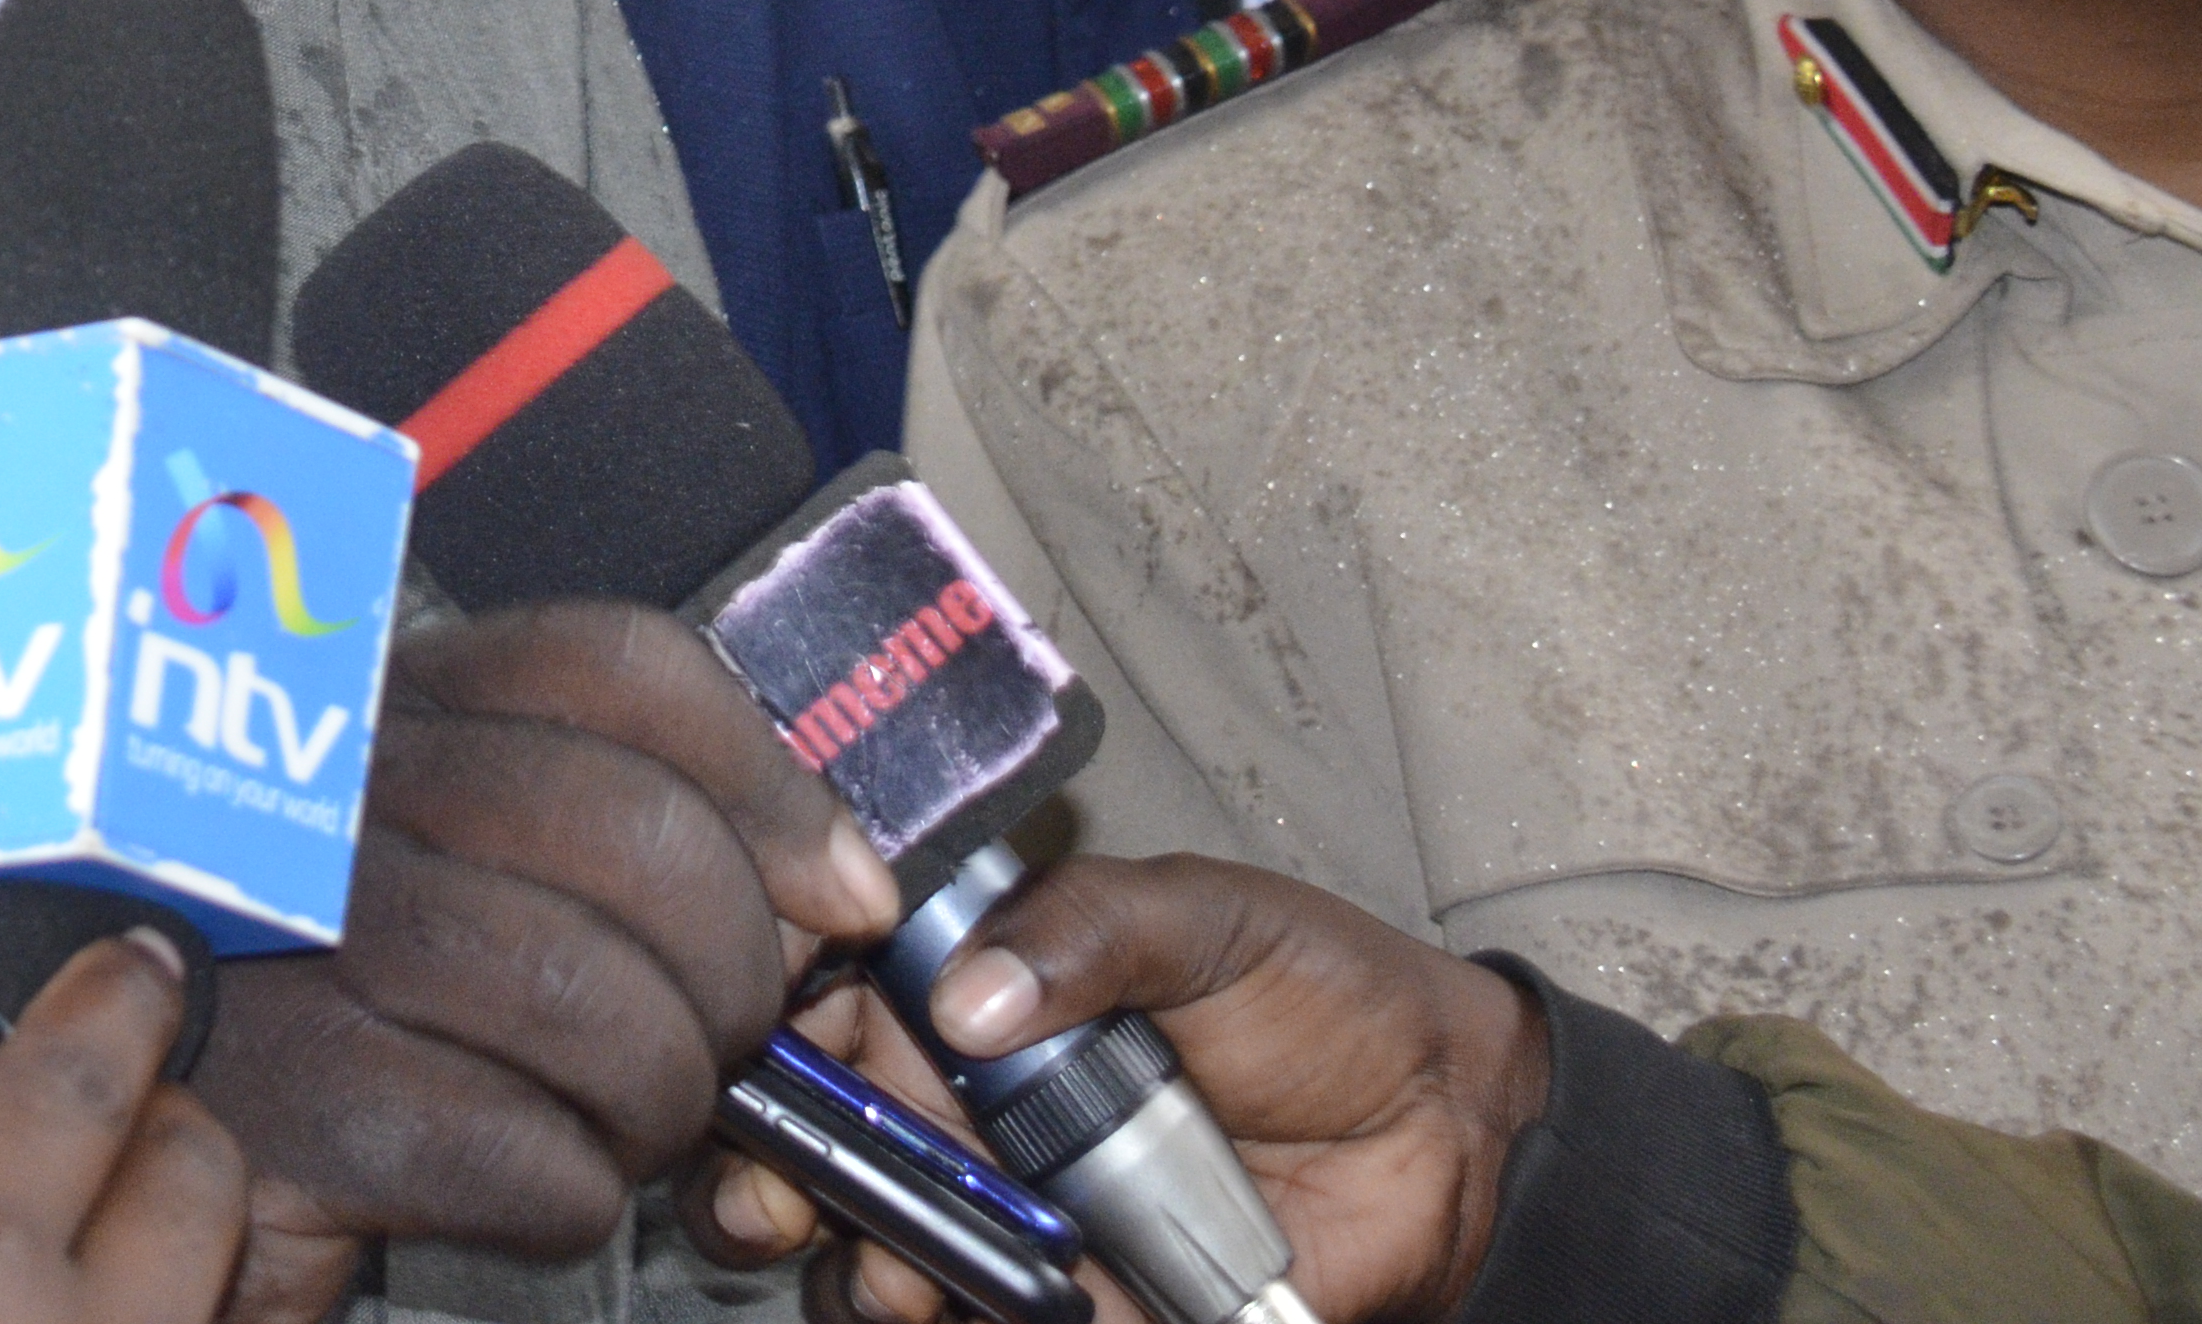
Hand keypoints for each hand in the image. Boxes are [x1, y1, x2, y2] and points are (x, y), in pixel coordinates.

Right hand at [200, 601, 900, 1275]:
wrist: (153, 1145)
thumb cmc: (349, 994)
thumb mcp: (461, 853)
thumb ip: (626, 824)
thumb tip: (841, 888)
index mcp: (392, 704)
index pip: (615, 666)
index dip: (767, 779)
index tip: (840, 894)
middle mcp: (342, 795)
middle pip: (629, 832)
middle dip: (733, 968)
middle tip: (723, 1043)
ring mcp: (306, 940)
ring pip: (594, 1002)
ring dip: (659, 1096)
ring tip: (625, 1122)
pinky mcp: (297, 1103)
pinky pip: (526, 1154)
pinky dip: (572, 1192)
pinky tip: (530, 1178)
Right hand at [684, 857, 1550, 1323]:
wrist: (1448, 1133)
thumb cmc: (1323, 996)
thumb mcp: (1203, 918)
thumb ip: (1084, 931)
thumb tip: (966, 998)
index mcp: (974, 995)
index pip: (826, 998)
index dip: (768, 1017)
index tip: (754, 1034)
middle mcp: (966, 1110)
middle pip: (813, 1146)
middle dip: (763, 1174)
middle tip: (778, 1191)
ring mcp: (1014, 1218)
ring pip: (873, 1261)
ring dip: (859, 1273)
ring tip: (902, 1275)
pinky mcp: (1079, 1310)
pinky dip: (970, 1322)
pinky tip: (991, 1309)